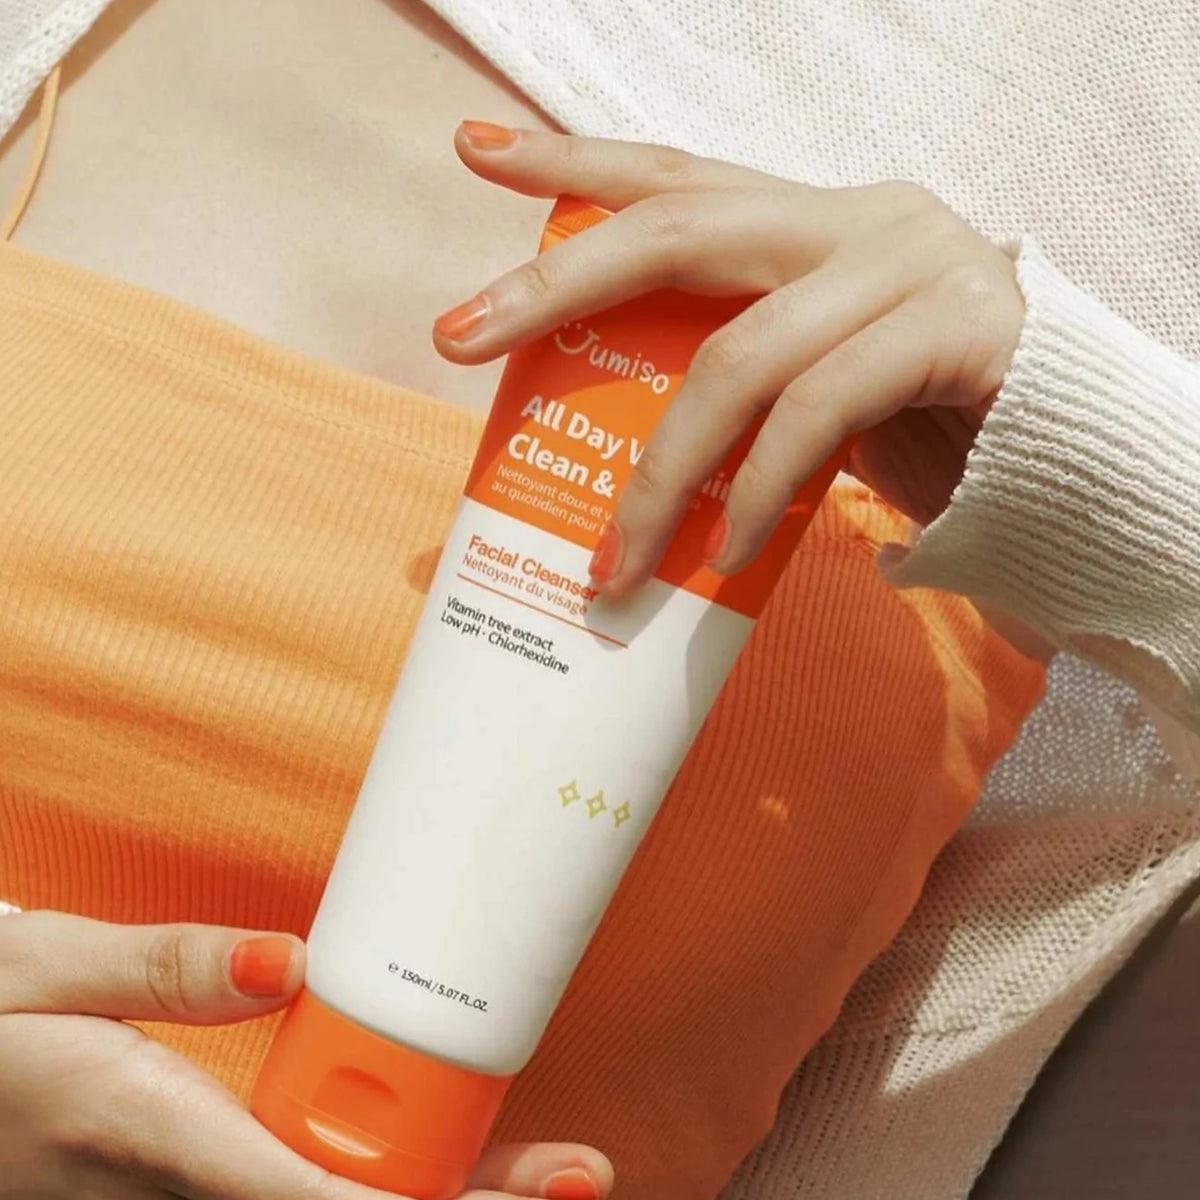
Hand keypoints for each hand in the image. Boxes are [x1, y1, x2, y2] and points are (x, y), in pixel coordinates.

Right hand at [0, 910, 611, 1199]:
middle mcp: (172, 1196)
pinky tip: (446, 1167)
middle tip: (577, 1177)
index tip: (514, 1193)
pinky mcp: (182, 1197)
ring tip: (549, 1177)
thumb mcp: (53, 972)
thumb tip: (292, 961)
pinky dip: (379, 1192)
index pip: (299, 1196)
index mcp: (142, 1132)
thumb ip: (170, 968)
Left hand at [434, 122, 1024, 595]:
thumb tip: (620, 450)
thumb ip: (738, 382)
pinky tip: (724, 552)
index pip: (679, 173)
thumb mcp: (813, 386)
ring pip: (742, 353)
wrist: (1070, 458)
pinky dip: (758, 489)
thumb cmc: (924, 424)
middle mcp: (859, 217)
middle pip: (682, 225)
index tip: (476, 150)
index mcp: (813, 221)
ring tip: (616, 562)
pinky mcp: (961, 332)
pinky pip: (822, 411)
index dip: (576, 161)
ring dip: (661, 471)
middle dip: (557, 279)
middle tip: (456, 334)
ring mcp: (915, 263)